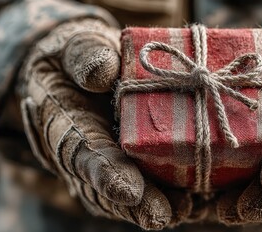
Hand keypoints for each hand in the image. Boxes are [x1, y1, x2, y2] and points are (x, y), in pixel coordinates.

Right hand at [19, 19, 191, 229]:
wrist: (87, 69)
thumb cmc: (81, 58)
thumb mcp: (77, 47)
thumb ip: (85, 57)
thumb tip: (100, 73)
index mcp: (65, 123)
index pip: (80, 152)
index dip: (104, 172)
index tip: (129, 189)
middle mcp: (86, 151)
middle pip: (106, 186)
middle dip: (135, 204)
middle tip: (162, 216)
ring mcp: (108, 161)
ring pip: (126, 193)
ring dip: (155, 204)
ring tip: (186, 210)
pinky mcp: (130, 160)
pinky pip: (146, 183)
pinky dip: (169, 193)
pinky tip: (196, 200)